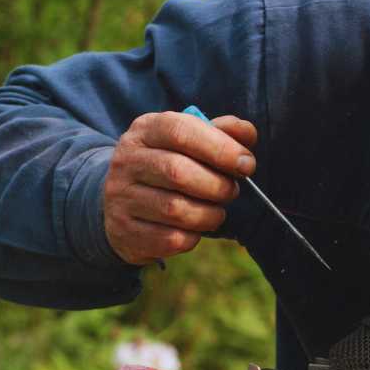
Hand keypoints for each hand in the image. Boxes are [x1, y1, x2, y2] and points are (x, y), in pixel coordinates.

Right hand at [102, 110, 257, 265]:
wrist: (124, 202)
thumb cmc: (170, 165)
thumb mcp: (190, 141)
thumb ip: (222, 132)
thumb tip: (248, 134)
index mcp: (146, 130)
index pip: (180, 131)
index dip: (220, 148)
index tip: (247, 164)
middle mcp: (127, 161)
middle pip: (177, 172)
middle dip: (217, 185)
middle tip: (231, 191)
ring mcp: (121, 197)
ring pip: (175, 209)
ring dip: (209, 214)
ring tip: (216, 212)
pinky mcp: (125, 231)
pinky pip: (170, 239)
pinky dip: (193, 237)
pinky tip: (195, 229)